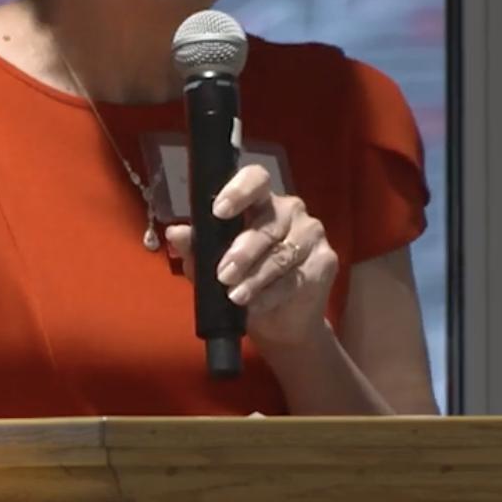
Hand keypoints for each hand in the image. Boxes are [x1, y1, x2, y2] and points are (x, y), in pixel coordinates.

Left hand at [163, 164, 335, 349]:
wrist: (280, 322)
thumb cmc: (242, 282)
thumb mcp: (210, 267)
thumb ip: (196, 248)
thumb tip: (175, 232)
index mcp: (259, 201)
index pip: (255, 179)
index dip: (239, 191)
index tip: (219, 211)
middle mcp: (288, 210)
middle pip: (267, 225)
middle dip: (243, 252)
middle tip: (223, 274)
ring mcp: (311, 233)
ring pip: (282, 254)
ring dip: (256, 277)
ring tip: (236, 297)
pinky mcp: (326, 260)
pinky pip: (297, 277)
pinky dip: (272, 295)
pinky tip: (256, 306)